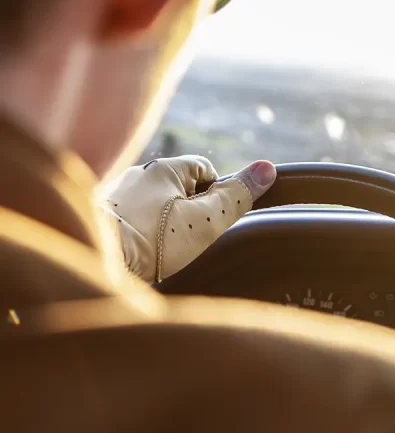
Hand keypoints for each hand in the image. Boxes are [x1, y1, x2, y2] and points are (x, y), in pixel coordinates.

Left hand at [100, 156, 275, 282]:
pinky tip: (137, 258)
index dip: (217, 193)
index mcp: (164, 169)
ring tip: (160, 254)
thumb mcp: (206, 221)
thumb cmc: (153, 242)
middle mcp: (134, 176)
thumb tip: (268, 168)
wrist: (88, 264)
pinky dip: (136, 237)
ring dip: (159, 226)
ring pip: (149, 207)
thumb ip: (236, 196)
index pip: (203, 169)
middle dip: (187, 212)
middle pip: (175, 189)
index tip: (215, 219)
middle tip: (191, 241)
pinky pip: (128, 223)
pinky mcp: (95, 221)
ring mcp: (112, 198)